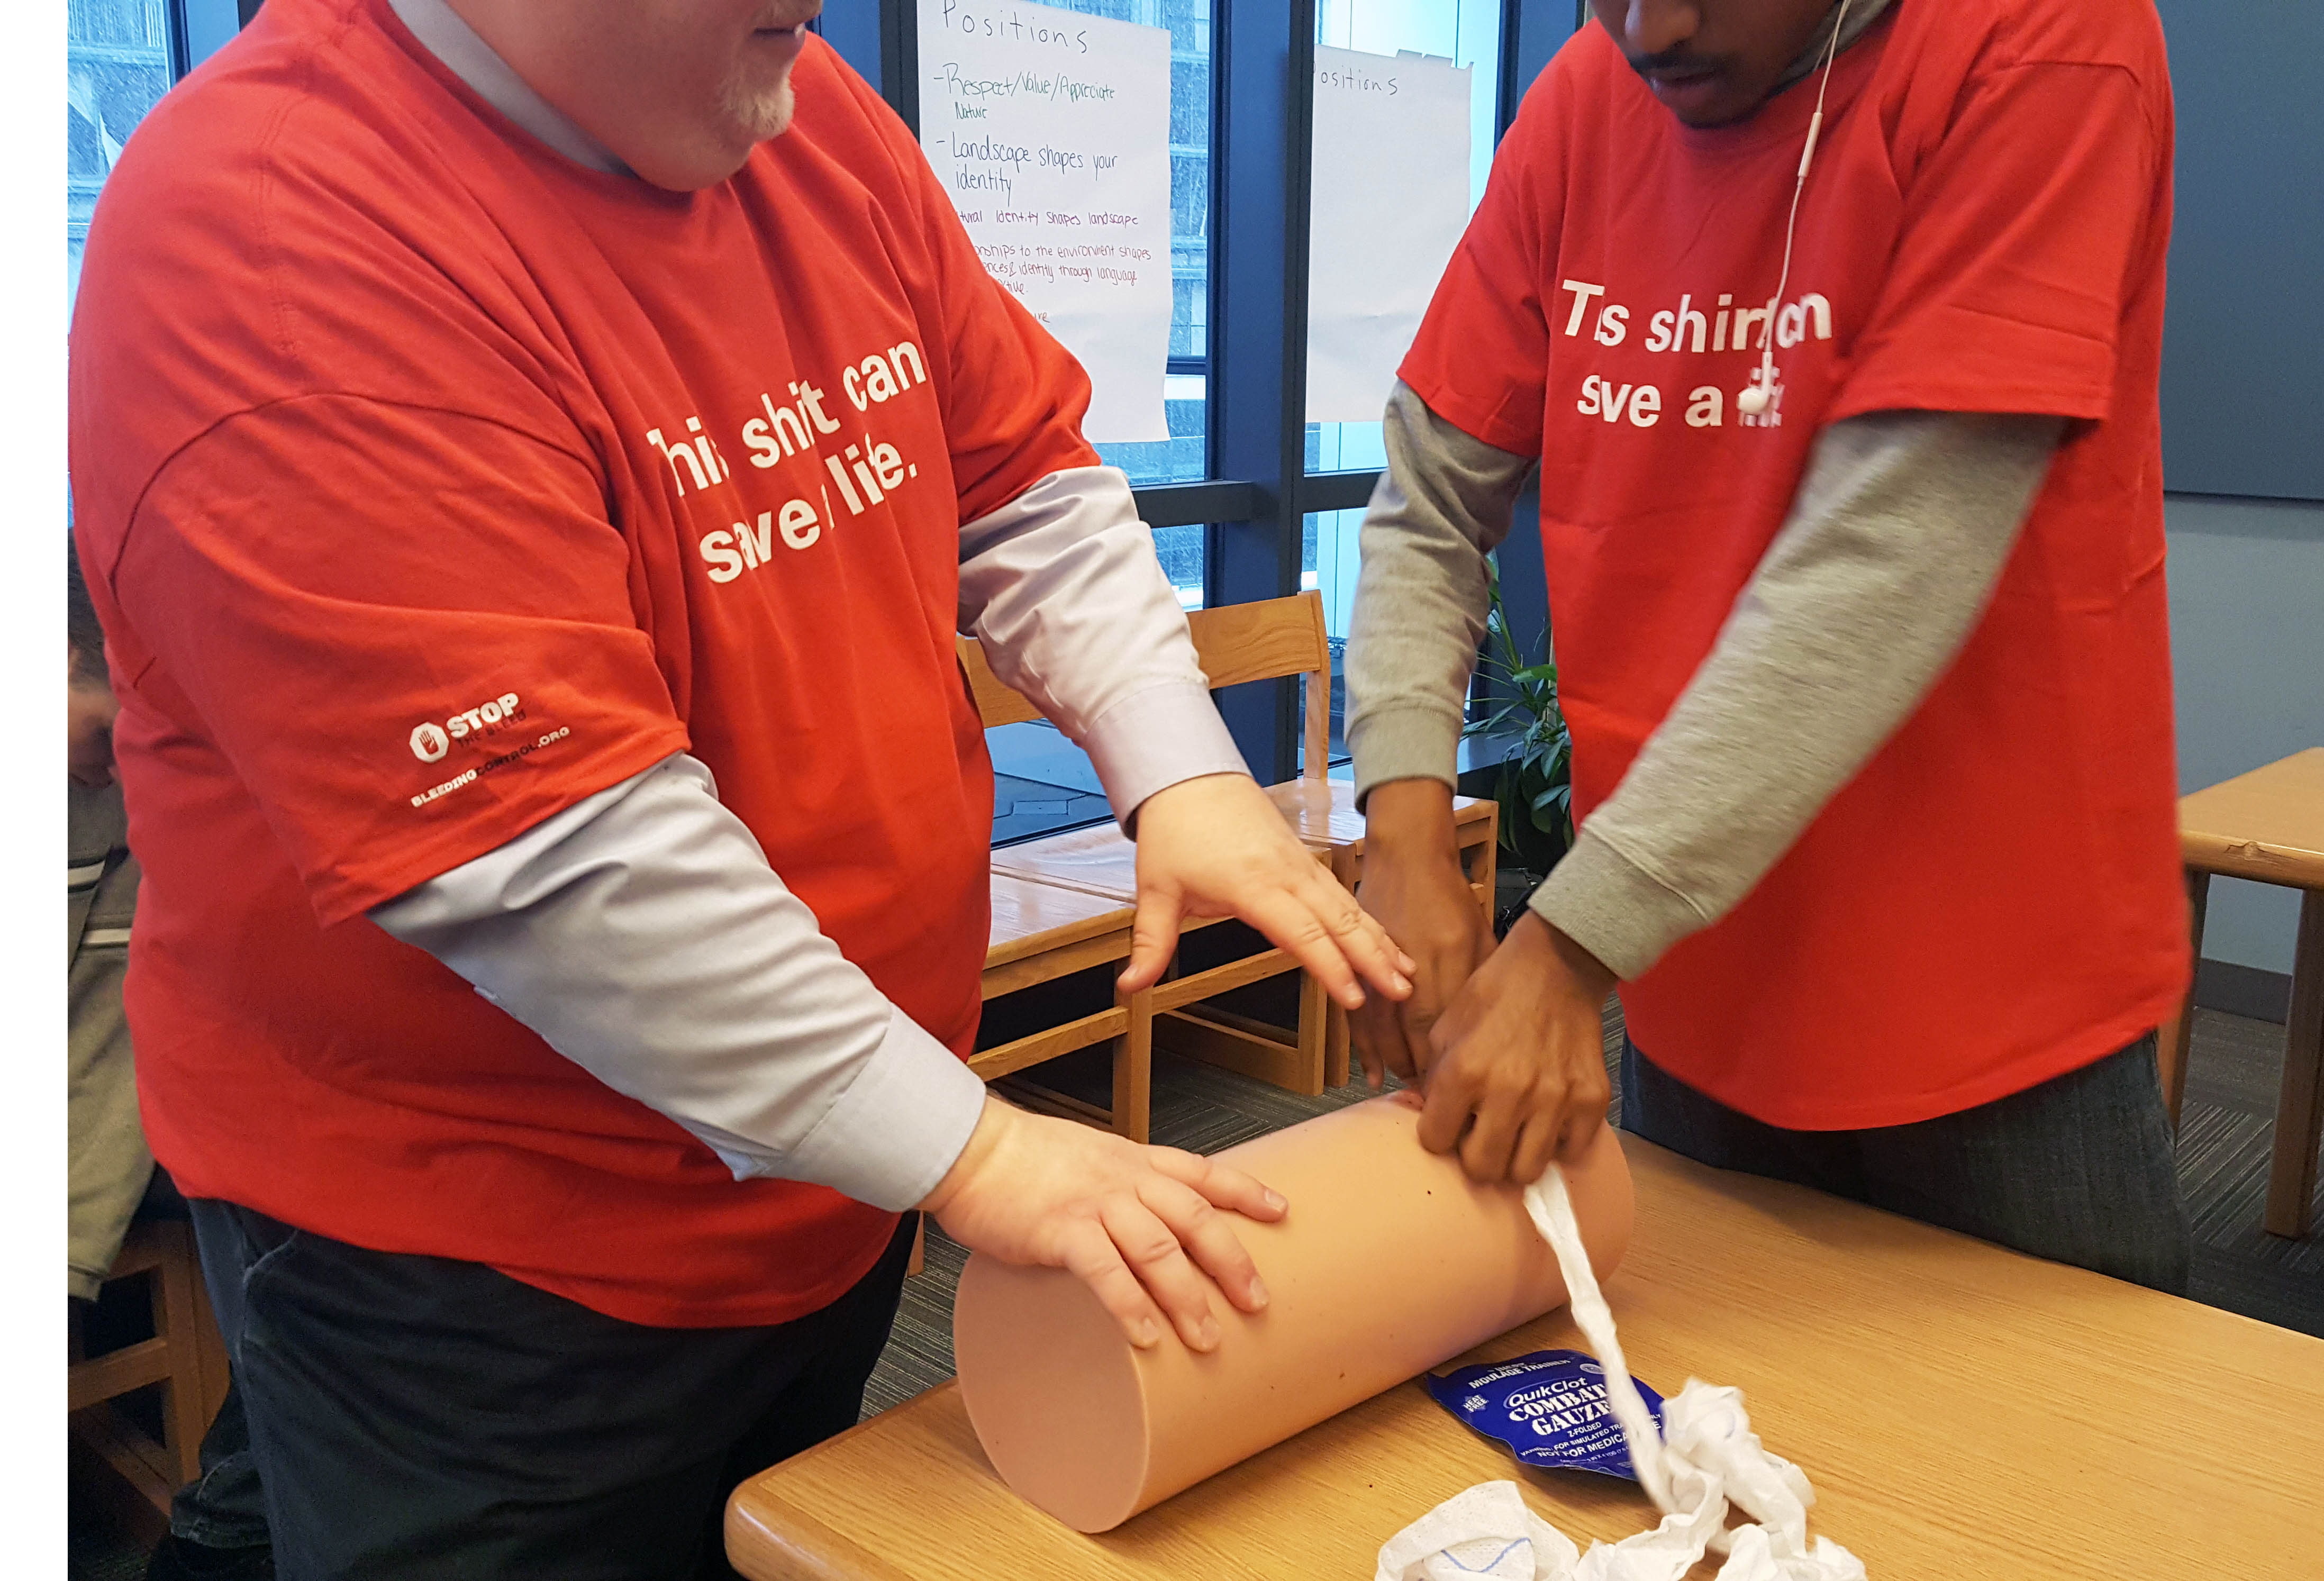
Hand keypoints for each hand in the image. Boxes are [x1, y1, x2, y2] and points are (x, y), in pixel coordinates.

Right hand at [920, 1097, 1285, 1350]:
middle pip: (1195, 1218)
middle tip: (1259, 1303)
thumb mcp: (1085, 1158)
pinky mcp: (1060, 1230)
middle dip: (1232, 1262)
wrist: (969, 1148)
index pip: (1202, 1172)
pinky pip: (1105, 1271)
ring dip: (1188, 1298)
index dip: (1245, 1191)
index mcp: (1132, 1162)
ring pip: (1159, 1249)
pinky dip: (1130, 1306)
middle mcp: (1124, 1179)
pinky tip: (1145, 1338)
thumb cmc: (1021, 1159)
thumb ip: (1117, 1186)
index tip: (1282, 1210)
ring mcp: (1095, 1203)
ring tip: (1208, 1339)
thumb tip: (1141, 1226)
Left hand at [1119, 773, 1413, 1011]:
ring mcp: (1300, 864)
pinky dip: (1367, 920)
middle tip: (1401, 991)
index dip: (1330, 966)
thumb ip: (1150, 944)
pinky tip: (1385, 942)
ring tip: (1406, 973)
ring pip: (1348, 907)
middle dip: (1373, 958)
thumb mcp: (1155, 890)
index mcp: (1252, 885)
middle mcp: (1286, 874)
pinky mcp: (1304, 860)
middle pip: (1339, 920)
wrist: (1189, 775)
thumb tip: (1129, 988)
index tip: (1353, 996)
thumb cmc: (1174, 831)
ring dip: (1379, 940)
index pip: (1300, 933)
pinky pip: (1343, 894)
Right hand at [1350, 780, 1493, 1088]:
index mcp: (1448, 969)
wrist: (1406, 860)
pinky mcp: (1357, 969)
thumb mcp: (1482, 941)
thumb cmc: (1449, 900)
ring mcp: (1379, 973)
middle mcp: (1411, 976)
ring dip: (1396, 1069)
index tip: (1462, 1098)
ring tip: (1410, 1094)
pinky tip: (1374, 1077)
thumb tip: (1489, 1037)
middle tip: (1438, 1108)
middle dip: (1425, 1079)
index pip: (1448, 1037)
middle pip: (1415, 1044)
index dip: (1452, 1072)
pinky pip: (1357, 1021)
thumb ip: (1483, 987)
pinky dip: (1366, 1052)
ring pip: (1383, 1038)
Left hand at [1418, 910, 1614, 1183]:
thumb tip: (1426, 1118)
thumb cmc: (1493, 995)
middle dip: (1474, 1157)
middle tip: (1479, 1136)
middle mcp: (1508, 1091)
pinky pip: (1570, 1151)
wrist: (1556, 968)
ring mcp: (1554, 1099)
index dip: (1438, 1134)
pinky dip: (1557, 1143)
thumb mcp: (1446, 1029)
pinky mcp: (1591, 1099)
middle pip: (1483, 1169)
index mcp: (1464, 1071)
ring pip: (1526, 1171)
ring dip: (1515, 1158)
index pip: (1436, 1142)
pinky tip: (1546, 1120)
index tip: (1447, 1123)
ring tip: (1513, 1133)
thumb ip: (1433, 1079)